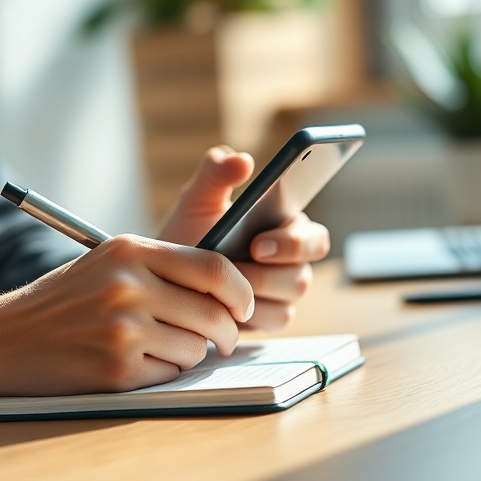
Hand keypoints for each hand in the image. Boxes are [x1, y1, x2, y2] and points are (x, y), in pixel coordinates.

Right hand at [0, 235, 253, 396]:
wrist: (2, 337)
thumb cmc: (62, 301)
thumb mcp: (108, 264)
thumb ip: (163, 268)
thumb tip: (227, 292)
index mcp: (131, 250)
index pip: (214, 267)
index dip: (240, 291)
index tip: (244, 306)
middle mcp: (129, 284)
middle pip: (213, 313)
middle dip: (227, 332)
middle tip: (222, 340)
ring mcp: (123, 327)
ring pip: (195, 348)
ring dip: (190, 354)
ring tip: (161, 347)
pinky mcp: (117, 367)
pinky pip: (170, 373)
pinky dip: (164, 372)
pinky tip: (136, 363)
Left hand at [158, 146, 329, 331]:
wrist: (165, 275)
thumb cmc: (188, 233)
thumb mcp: (196, 200)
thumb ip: (215, 173)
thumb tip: (241, 160)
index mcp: (285, 227)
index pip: (314, 237)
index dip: (295, 242)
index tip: (258, 243)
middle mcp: (291, 261)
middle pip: (302, 273)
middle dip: (268, 273)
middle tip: (232, 274)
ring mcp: (281, 292)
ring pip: (288, 300)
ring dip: (253, 293)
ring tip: (218, 288)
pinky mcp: (268, 316)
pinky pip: (273, 320)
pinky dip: (249, 315)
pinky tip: (222, 307)